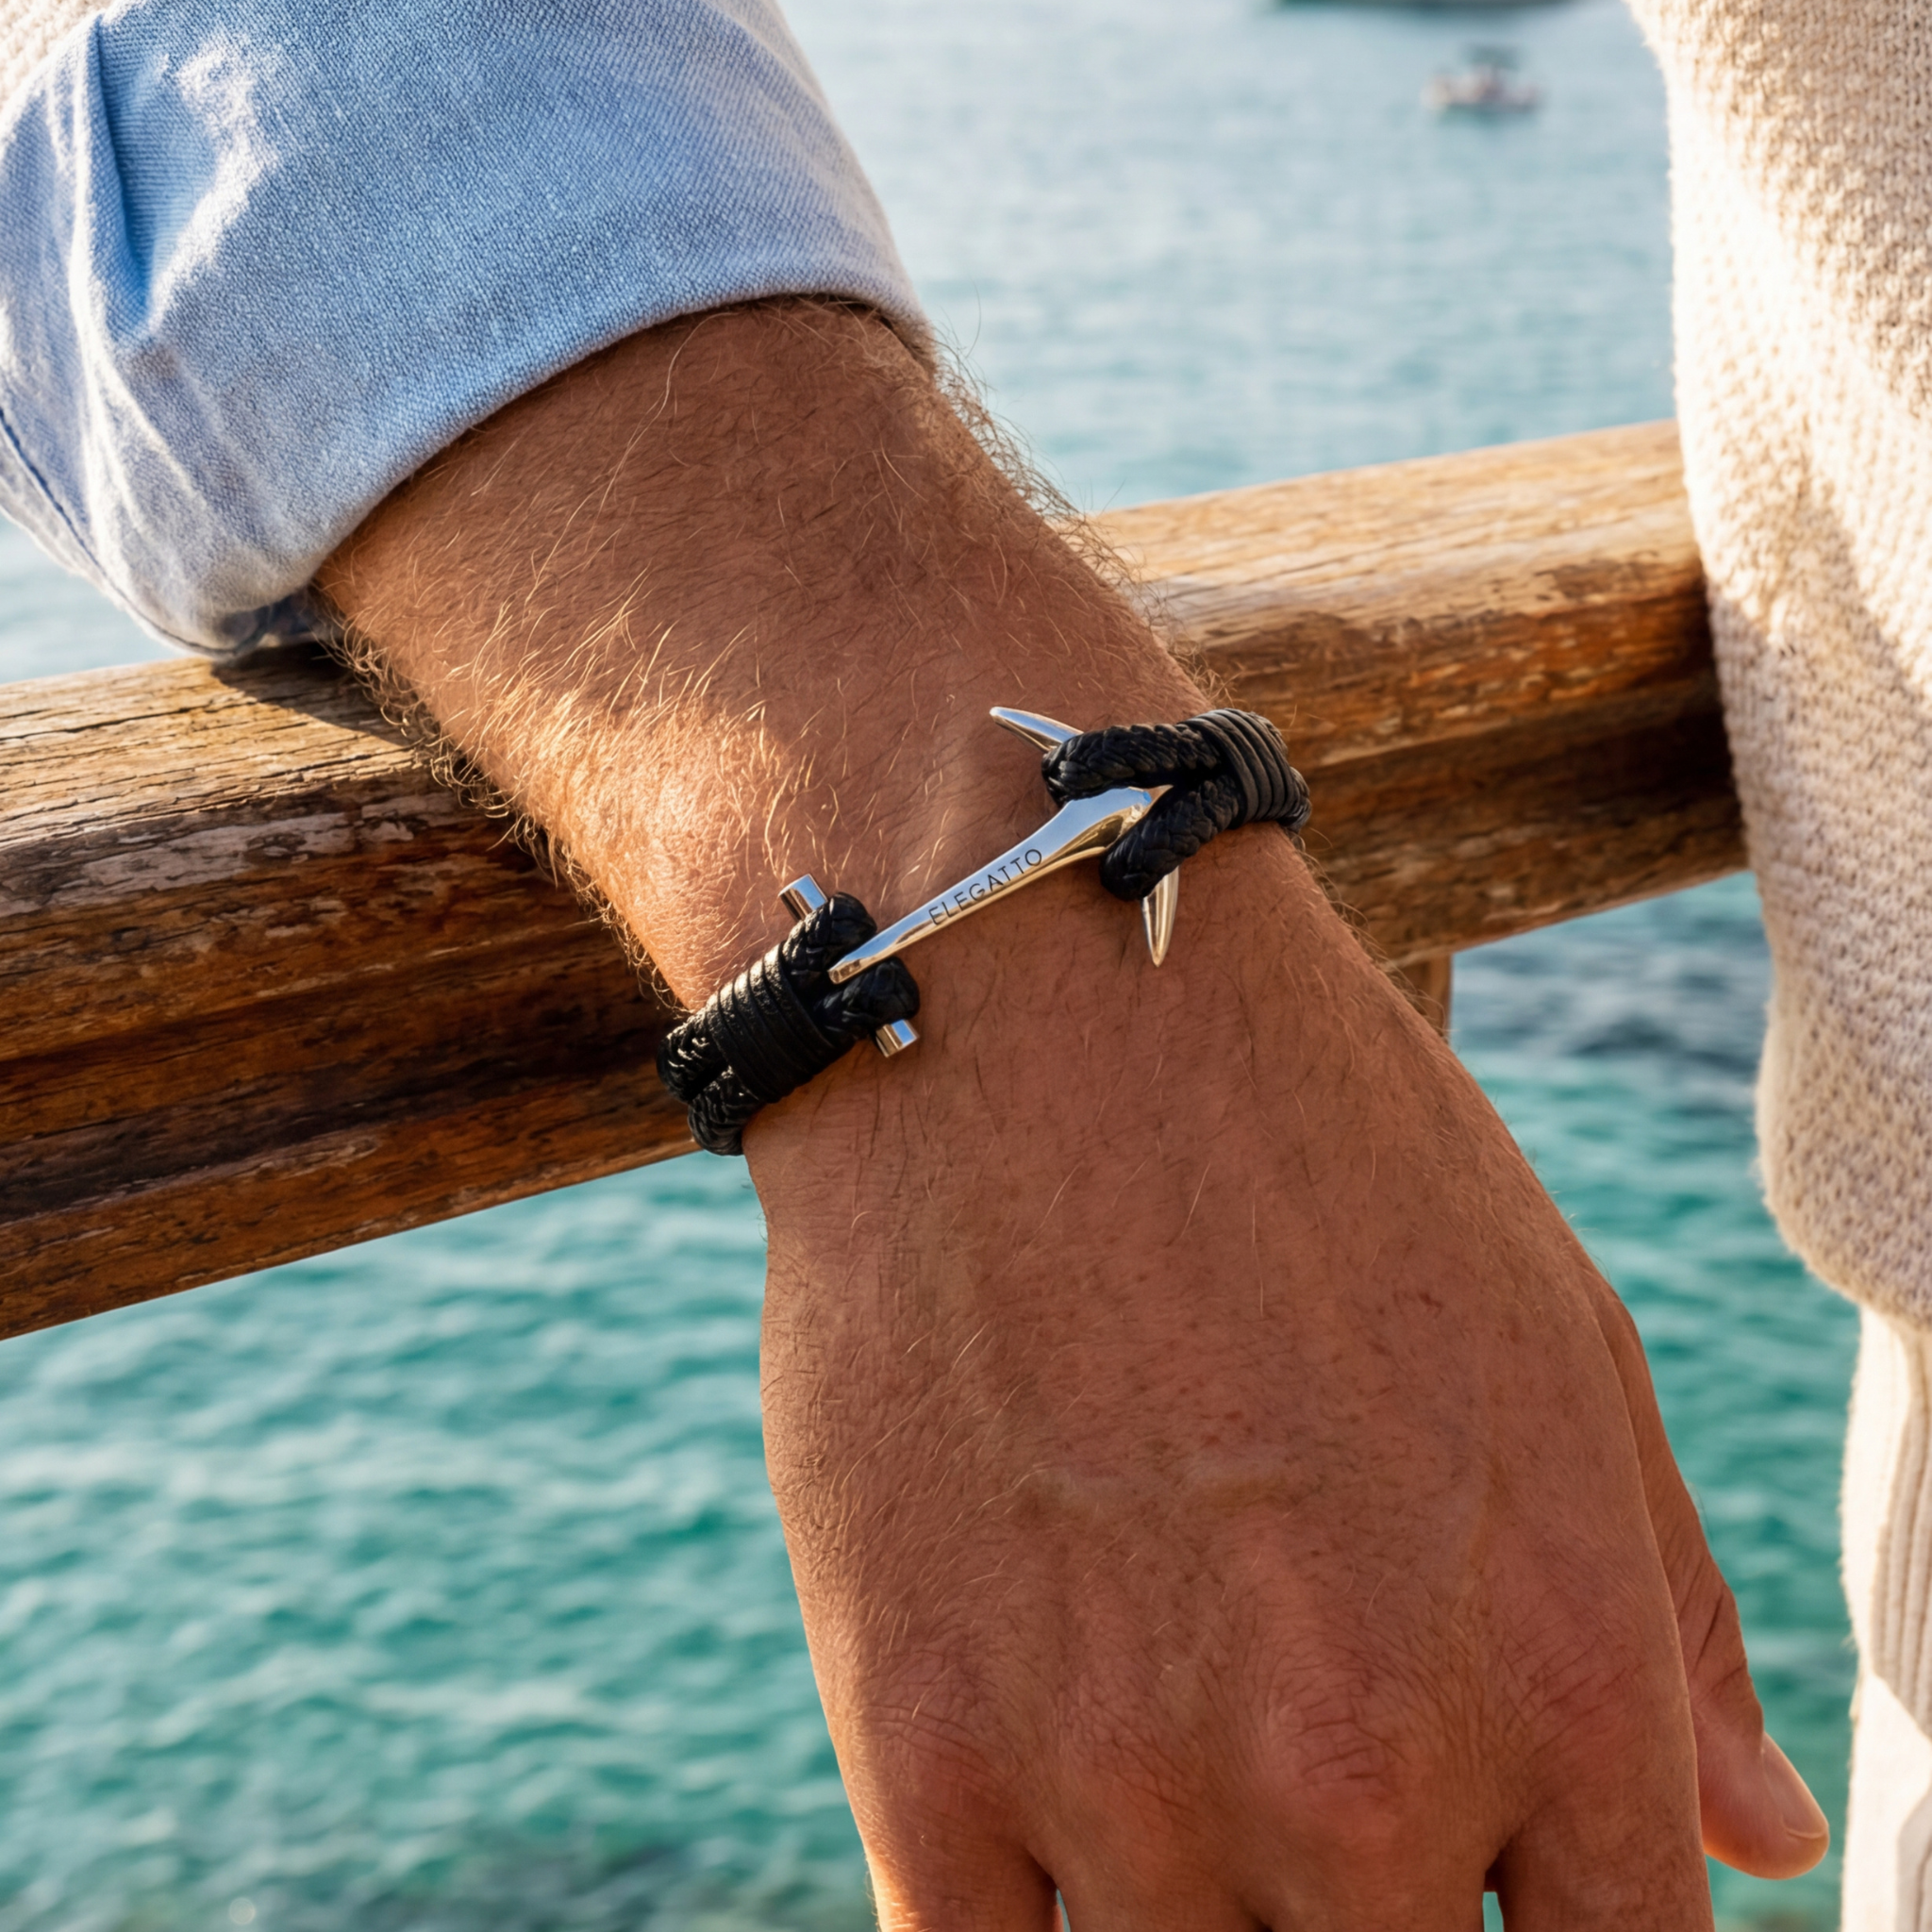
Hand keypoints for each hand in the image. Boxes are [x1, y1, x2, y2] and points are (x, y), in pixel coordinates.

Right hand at [320, 300, 1827, 1925]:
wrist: (1026, 1014)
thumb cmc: (1310, 1153)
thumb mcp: (1557, 1345)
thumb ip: (1664, 1621)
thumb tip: (1747, 1840)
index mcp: (1556, 1674)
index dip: (1551, 1925)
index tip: (1479, 1867)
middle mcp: (1360, 1769)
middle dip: (1374, 1902)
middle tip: (1301, 1759)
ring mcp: (1127, 1779)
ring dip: (1198, 1904)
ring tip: (1169, 1735)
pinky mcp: (921, 1749)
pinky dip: (1036, 1917)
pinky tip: (1049, 1808)